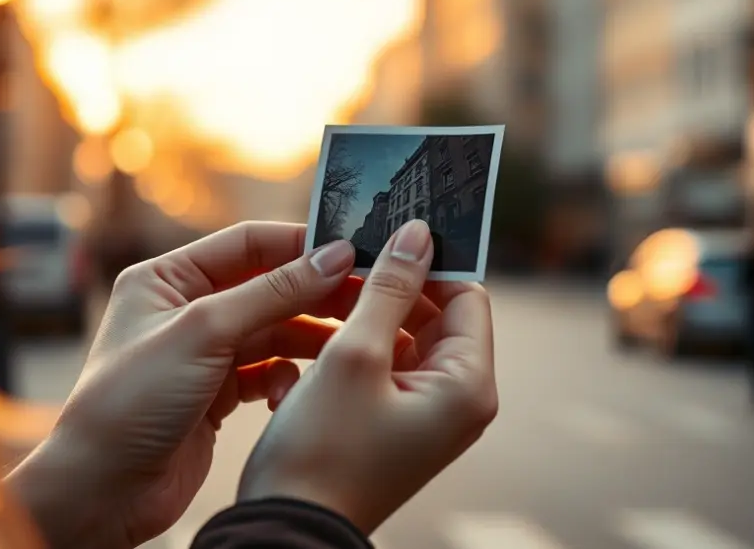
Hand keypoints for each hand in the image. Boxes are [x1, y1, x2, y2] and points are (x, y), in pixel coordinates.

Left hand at [7, 222, 421, 547]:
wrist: (103, 492)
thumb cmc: (129, 404)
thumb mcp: (203, 333)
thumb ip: (272, 292)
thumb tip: (333, 256)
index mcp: (167, 278)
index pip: (247, 244)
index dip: (300, 246)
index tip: (351, 253)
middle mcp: (185, 310)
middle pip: (268, 287)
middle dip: (314, 295)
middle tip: (366, 299)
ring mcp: (204, 354)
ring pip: (274, 332)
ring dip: (308, 340)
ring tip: (345, 348)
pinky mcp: (218, 395)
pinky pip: (268, 372)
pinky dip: (286, 378)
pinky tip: (290, 393)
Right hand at [236, 219, 498, 533]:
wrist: (286, 528)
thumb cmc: (322, 449)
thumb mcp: (354, 355)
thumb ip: (388, 289)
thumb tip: (418, 233)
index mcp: (467, 386)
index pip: (467, 296)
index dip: (428, 262)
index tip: (384, 235)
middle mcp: (458, 401)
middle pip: (435, 316)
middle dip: (389, 289)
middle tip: (342, 265)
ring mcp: (427, 415)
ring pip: (402, 338)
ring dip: (363, 318)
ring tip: (318, 308)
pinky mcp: (395, 423)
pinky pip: (383, 367)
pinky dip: (352, 350)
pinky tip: (312, 353)